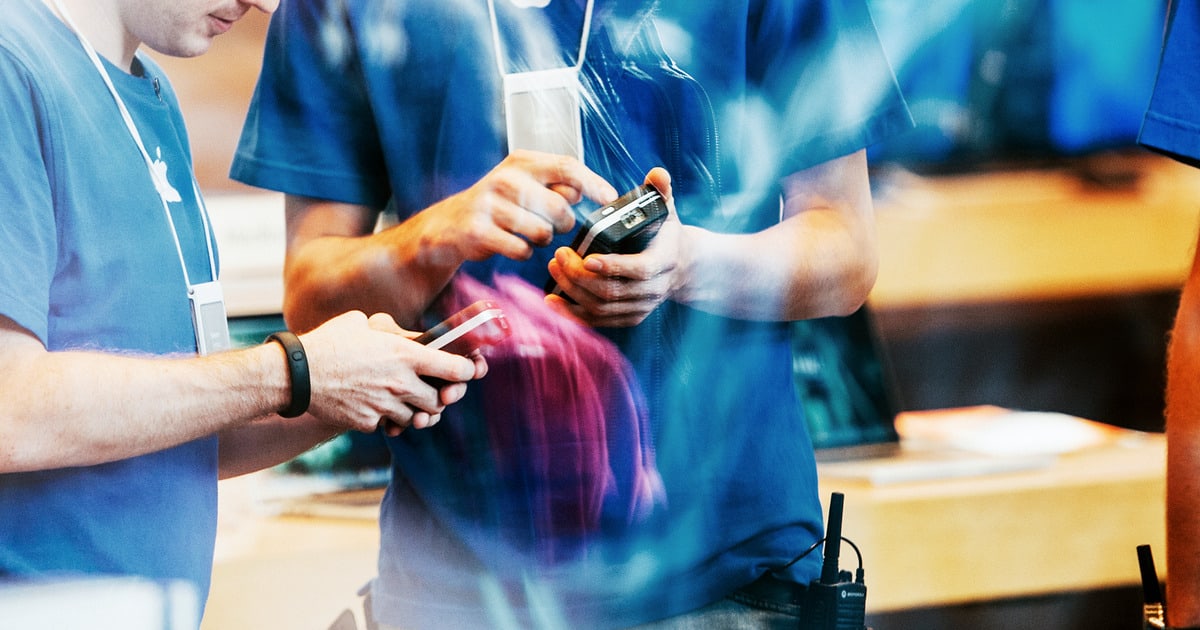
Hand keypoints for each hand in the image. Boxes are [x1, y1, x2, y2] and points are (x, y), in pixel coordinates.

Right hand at [296, 311, 482, 434]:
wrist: (296, 374)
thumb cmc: (329, 342)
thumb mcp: (364, 324)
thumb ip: (394, 333)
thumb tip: (411, 338)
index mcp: (405, 354)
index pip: (456, 370)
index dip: (468, 371)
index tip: (467, 370)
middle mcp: (400, 382)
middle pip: (441, 401)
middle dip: (442, 397)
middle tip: (435, 390)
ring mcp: (384, 405)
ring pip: (418, 417)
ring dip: (417, 411)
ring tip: (407, 399)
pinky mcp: (368, 422)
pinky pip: (389, 425)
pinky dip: (389, 420)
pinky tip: (380, 407)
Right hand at [417, 150, 617, 262]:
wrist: (450, 224)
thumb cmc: (498, 204)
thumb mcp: (524, 183)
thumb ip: (556, 183)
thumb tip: (589, 190)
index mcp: (521, 162)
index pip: (567, 167)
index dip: (593, 183)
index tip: (610, 198)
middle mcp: (505, 179)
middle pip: (559, 206)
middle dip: (563, 222)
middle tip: (551, 224)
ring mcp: (490, 205)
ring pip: (542, 232)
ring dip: (541, 239)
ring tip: (526, 233)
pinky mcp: (479, 231)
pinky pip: (521, 250)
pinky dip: (523, 252)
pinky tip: (511, 244)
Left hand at [545, 168, 682, 327]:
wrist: (680, 265)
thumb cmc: (665, 233)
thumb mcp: (666, 210)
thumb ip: (660, 190)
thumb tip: (657, 172)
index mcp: (664, 261)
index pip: (638, 269)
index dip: (613, 266)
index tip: (586, 256)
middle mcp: (654, 289)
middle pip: (613, 291)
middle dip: (580, 276)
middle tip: (559, 255)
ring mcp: (641, 307)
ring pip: (602, 308)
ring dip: (573, 291)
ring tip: (555, 267)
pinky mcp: (628, 317)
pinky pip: (598, 321)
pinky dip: (573, 313)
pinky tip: (553, 299)